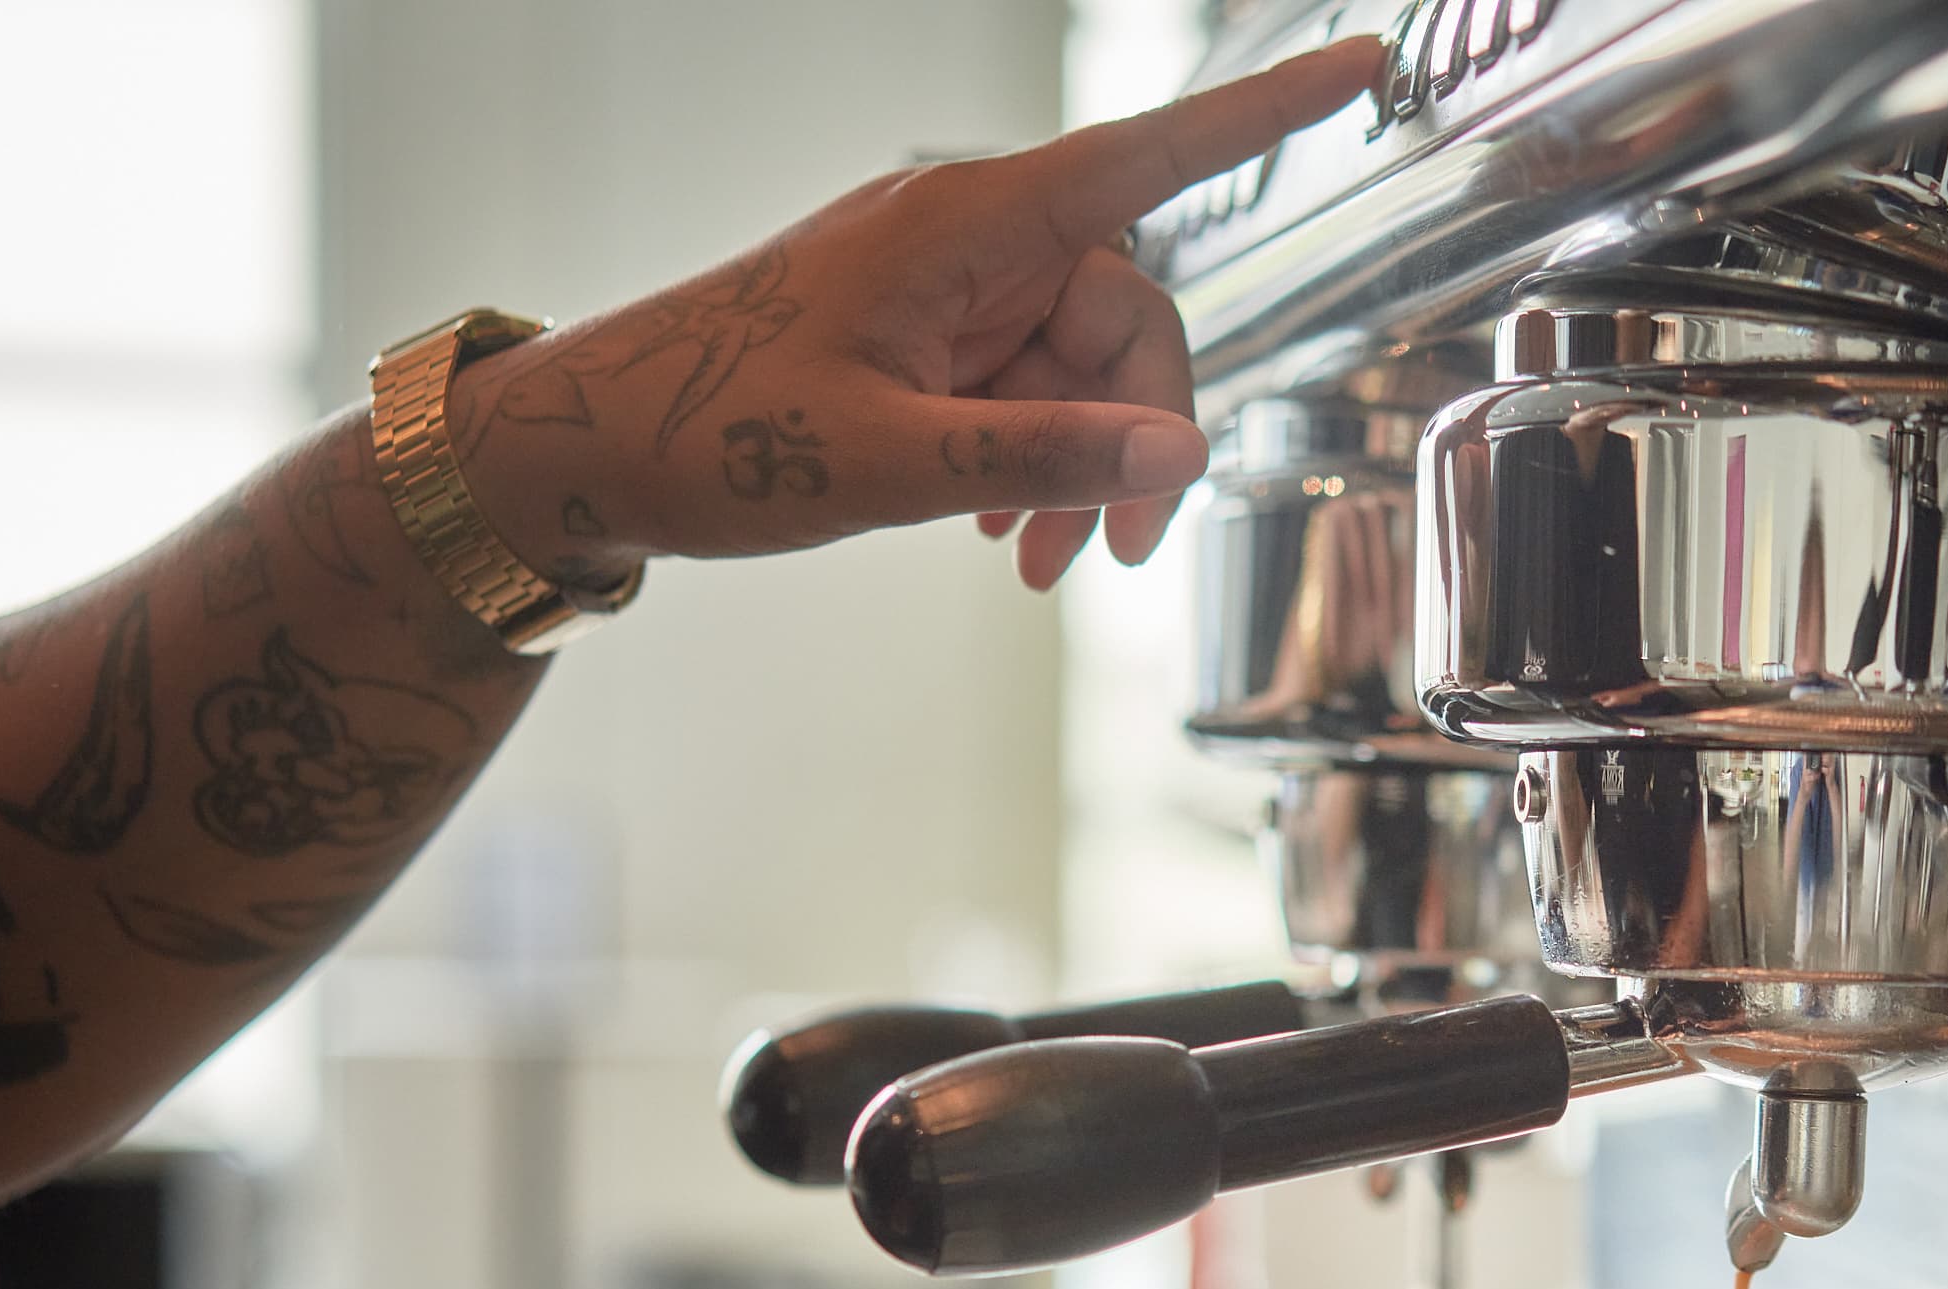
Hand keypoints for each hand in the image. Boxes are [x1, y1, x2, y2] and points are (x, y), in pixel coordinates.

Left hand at [453, 38, 1380, 592]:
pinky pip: (1021, 387)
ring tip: (1029, 566)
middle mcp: (965, 237)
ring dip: (1079, 470)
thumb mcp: (887, 462)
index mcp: (963, 224)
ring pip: (1078, 367)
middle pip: (1125, 314)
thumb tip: (1181, 451)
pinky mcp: (919, 333)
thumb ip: (1044, 454)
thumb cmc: (712, 432)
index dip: (1263, 115)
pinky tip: (992, 532)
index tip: (1362, 63)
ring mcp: (942, 286)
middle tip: (1115, 558)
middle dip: (1135, 438)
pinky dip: (1028, 461)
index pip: (1147, 155)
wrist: (585, 451)